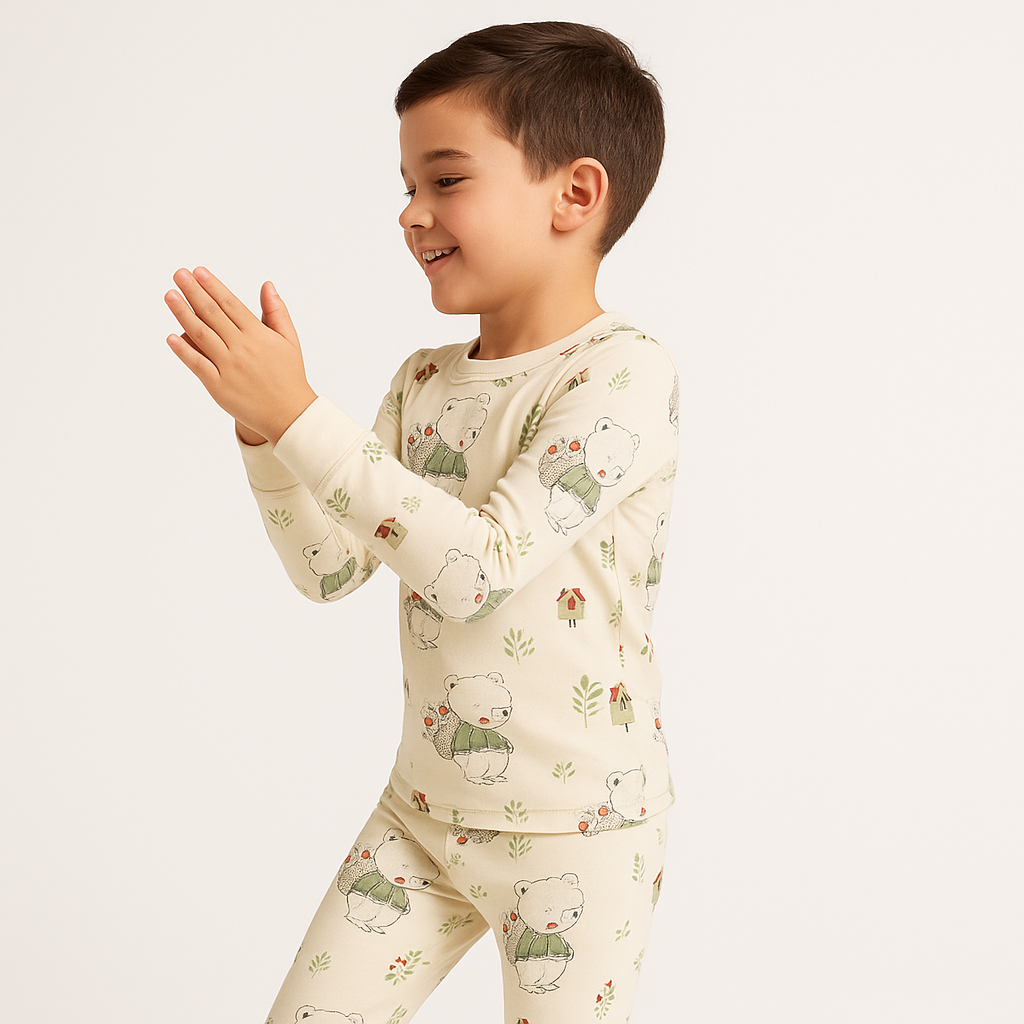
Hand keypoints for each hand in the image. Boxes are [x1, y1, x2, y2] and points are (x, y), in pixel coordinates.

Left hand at [164, 267, 316, 443]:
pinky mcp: (219, 386)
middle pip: (212, 314)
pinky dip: (184, 351)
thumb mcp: (289, 340)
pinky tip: (171, 337)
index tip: (198, 271)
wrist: (289, 415)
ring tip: (170, 295)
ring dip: (183, 314)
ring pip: (201, 335)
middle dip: (193, 292)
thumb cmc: (289, 376)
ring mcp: (229, 367)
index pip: (230, 304)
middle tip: (178, 275)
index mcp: (259, 335)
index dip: (212, 286)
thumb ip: (276, 312)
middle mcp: (242, 348)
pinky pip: (197, 365)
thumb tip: (267, 285)